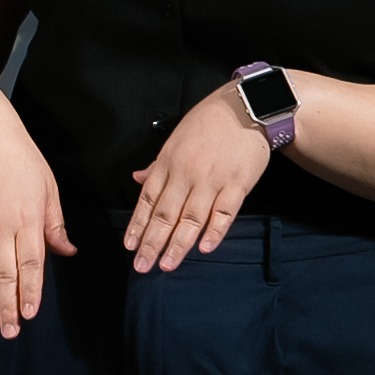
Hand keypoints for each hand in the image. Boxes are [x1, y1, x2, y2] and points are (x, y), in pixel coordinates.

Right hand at [0, 117, 76, 337]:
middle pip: (5, 275)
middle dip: (8, 306)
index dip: (30, 292)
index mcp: (27, 219)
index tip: (30, 314)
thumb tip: (67, 251)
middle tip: (10, 332)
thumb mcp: (48, 187)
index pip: (31, 265)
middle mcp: (0, 227)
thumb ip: (54, 223)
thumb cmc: (19, 158)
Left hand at [126, 83, 272, 272]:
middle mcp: (186, 175)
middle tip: (142, 266)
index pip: (147, 200)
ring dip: (178, 244)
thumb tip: (136, 179)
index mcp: (168, 164)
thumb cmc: (207, 123)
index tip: (129, 246)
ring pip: (191, 218)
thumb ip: (157, 166)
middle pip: (165, 214)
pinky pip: (224, 212)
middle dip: (151, 243)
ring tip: (167, 265)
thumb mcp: (174, 141)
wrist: (245, 108)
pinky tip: (204, 248)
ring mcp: (212, 180)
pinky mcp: (237, 184)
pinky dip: (214, 231)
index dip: (137, 225)